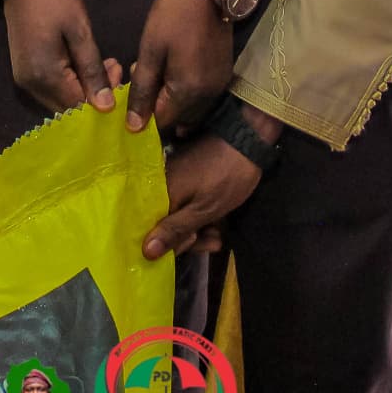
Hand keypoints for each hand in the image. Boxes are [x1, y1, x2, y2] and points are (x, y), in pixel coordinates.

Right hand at [3, 0, 122, 114]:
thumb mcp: (79, 31)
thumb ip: (92, 70)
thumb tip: (106, 107)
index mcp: (45, 76)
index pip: (79, 106)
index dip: (103, 99)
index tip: (120, 72)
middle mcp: (31, 86)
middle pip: (69, 107)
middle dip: (95, 94)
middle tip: (114, 66)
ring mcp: (25, 80)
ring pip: (61, 99)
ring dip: (84, 88)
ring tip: (104, 63)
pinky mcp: (25, 72)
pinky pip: (52, 88)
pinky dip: (71, 82)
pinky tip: (83, 63)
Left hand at [126, 0, 232, 135]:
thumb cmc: (174, 16)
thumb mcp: (151, 50)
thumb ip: (142, 90)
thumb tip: (133, 126)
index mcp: (188, 92)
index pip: (162, 122)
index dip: (143, 112)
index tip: (133, 89)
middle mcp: (208, 96)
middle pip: (178, 118)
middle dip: (158, 105)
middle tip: (144, 74)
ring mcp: (219, 85)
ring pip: (191, 108)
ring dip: (172, 98)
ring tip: (159, 69)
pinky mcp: (224, 74)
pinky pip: (201, 95)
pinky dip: (186, 90)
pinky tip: (176, 68)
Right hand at [144, 131, 264, 259]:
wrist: (246, 141)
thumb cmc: (225, 178)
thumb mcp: (204, 210)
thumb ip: (174, 230)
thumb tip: (145, 252)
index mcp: (158, 193)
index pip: (149, 229)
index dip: (169, 244)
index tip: (191, 245)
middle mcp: (158, 187)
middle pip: (164, 225)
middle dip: (189, 238)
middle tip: (212, 241)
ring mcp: (172, 182)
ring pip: (177, 217)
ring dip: (198, 230)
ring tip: (219, 235)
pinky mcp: (184, 179)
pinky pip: (185, 205)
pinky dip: (199, 216)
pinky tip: (216, 224)